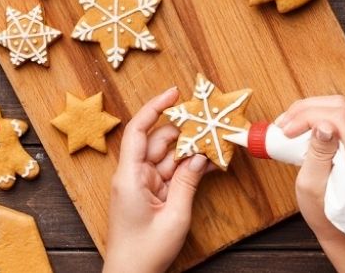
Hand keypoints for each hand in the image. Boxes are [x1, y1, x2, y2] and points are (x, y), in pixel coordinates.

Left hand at [103, 87, 210, 272]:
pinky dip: (187, 168)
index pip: (139, 130)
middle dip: (183, 129)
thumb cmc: (145, 251)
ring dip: (189, 149)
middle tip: (209, 119)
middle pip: (158, 141)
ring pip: (167, 157)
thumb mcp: (174, 216)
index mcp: (129, 176)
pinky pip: (171, 173)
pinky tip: (208, 162)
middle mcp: (133, 175)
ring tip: (215, 140)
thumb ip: (188, 183)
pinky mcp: (150, 194)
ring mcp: (142, 185)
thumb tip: (200, 156)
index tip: (174, 92)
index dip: (155, 107)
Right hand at [277, 96, 344, 272]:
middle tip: (283, 124)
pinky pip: (343, 118)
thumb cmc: (326, 214)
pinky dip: (319, 115)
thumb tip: (322, 124)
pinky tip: (303, 125)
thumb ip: (318, 153)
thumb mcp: (312, 187)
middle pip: (341, 106)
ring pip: (342, 107)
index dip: (308, 116)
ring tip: (289, 123)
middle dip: (307, 108)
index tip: (286, 130)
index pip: (339, 118)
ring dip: (312, 109)